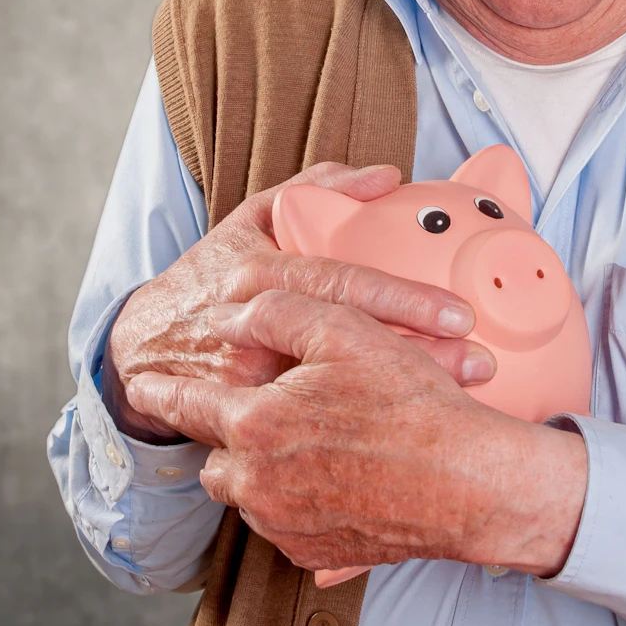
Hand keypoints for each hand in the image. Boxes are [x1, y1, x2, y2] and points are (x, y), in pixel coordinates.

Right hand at [104, 163, 494, 442]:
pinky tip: (407, 450)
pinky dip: (360, 447)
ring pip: (334, 403)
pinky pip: (310, 443)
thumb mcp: (251, 221)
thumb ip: (316, 190)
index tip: (459, 313)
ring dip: (398, 409)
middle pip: (346, 351)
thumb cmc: (211, 276)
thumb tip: (386, 176)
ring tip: (462, 411)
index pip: (341, 285)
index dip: (403, 299)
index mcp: (258, 275)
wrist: (143, 350)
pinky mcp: (242, 435)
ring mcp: (245, 391)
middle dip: (419, 362)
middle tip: (481, 365)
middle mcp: (251, 333)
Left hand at [123, 289, 587, 577]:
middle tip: (262, 418)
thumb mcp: (345, 330)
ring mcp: (286, 526)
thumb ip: (275, 312)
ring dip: (262, 474)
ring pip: (249, 498)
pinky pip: (288, 529)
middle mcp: (258, 486)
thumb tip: (229, 317)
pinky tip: (337, 482)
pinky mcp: (316, 552)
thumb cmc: (412, 404)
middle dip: (228, 440)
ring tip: (309, 447)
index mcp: (255, 427)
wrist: (468, 482)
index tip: (140, 388)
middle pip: (214, 464)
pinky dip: (300, 506)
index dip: (161, 393)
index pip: (188, 408)